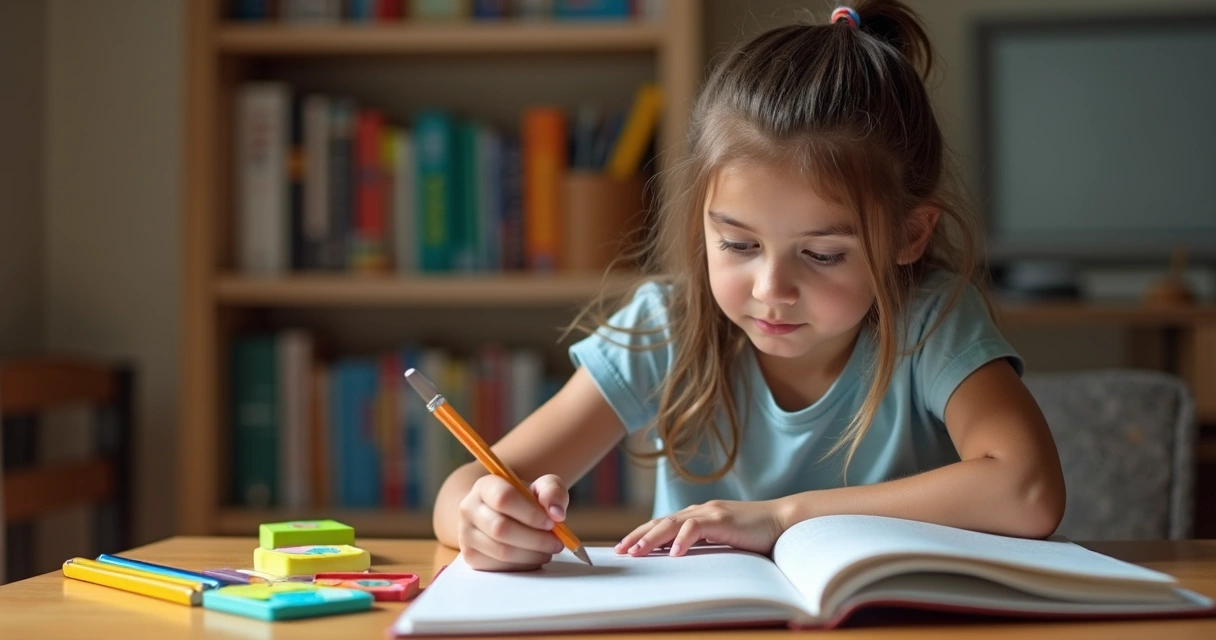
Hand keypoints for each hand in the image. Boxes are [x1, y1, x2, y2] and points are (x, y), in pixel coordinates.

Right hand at [458, 473, 568, 571]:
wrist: (496, 514)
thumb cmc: (522, 500)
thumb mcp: (540, 487)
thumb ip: (552, 492)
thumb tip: (556, 513)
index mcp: (485, 486)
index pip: (504, 498)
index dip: (531, 513)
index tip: (552, 523)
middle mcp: (469, 508)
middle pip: (501, 528)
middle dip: (535, 539)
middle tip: (557, 543)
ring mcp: (466, 534)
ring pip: (501, 551)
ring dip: (531, 555)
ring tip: (548, 550)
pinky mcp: (470, 556)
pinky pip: (498, 567)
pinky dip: (522, 565)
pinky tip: (533, 557)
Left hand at [615, 499, 785, 557]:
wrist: (782, 521)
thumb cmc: (754, 535)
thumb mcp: (722, 541)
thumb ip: (702, 545)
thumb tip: (679, 559)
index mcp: (697, 516)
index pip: (662, 524)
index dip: (642, 535)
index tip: (624, 549)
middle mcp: (699, 511)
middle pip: (660, 522)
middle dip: (637, 536)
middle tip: (619, 552)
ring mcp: (710, 513)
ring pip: (672, 524)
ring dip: (652, 539)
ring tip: (637, 553)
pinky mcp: (722, 519)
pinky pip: (696, 528)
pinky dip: (683, 539)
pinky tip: (674, 553)